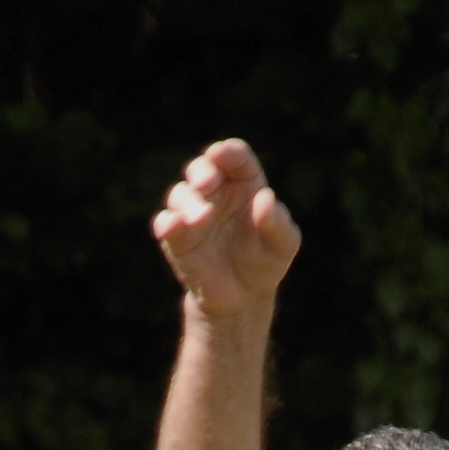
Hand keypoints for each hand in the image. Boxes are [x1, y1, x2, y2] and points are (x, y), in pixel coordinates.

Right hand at [154, 139, 300, 315]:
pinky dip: (167, 222)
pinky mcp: (176, 238)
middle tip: (207, 184)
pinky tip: (173, 226)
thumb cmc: (266, 261)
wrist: (244, 297)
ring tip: (203, 218)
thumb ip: (278, 223)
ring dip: (188, 201)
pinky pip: (165, 223)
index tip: (220, 154)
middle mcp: (215, 192)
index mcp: (243, 183)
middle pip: (202, 168)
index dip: (227, 153)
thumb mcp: (284, 244)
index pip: (234, 157)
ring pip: (180, 194)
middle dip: (202, 171)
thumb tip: (265, 198)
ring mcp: (192, 213)